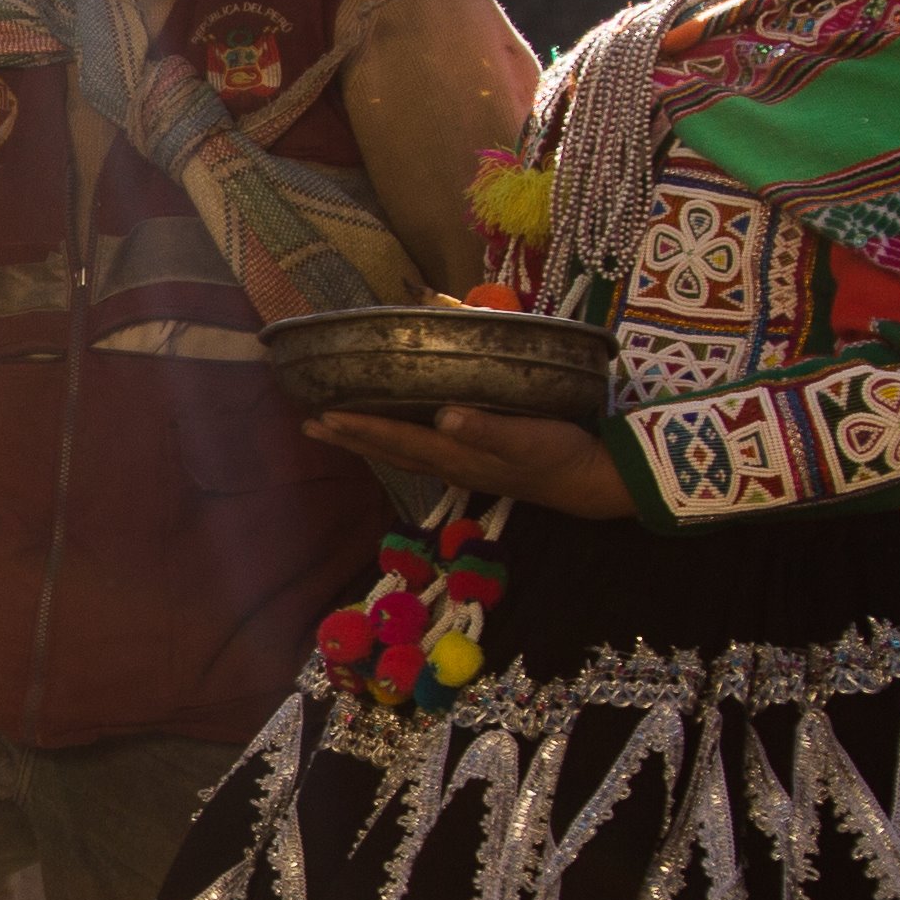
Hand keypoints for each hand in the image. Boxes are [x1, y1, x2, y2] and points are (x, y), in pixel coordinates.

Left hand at [308, 403, 634, 518]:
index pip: (398, 439)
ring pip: (402, 453)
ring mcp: (461, 466)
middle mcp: (451, 463)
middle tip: (309, 425)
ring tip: (336, 430)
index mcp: (457, 455)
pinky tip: (393, 434)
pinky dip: (397, 441)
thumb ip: (488, 428)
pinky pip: (422, 451)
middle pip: (389, 450)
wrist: (589, 482)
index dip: (361, 427)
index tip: (323, 417)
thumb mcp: (528, 438)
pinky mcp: (474, 462)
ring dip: (367, 441)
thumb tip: (445, 417)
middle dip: (349, 437)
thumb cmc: (560, 454)